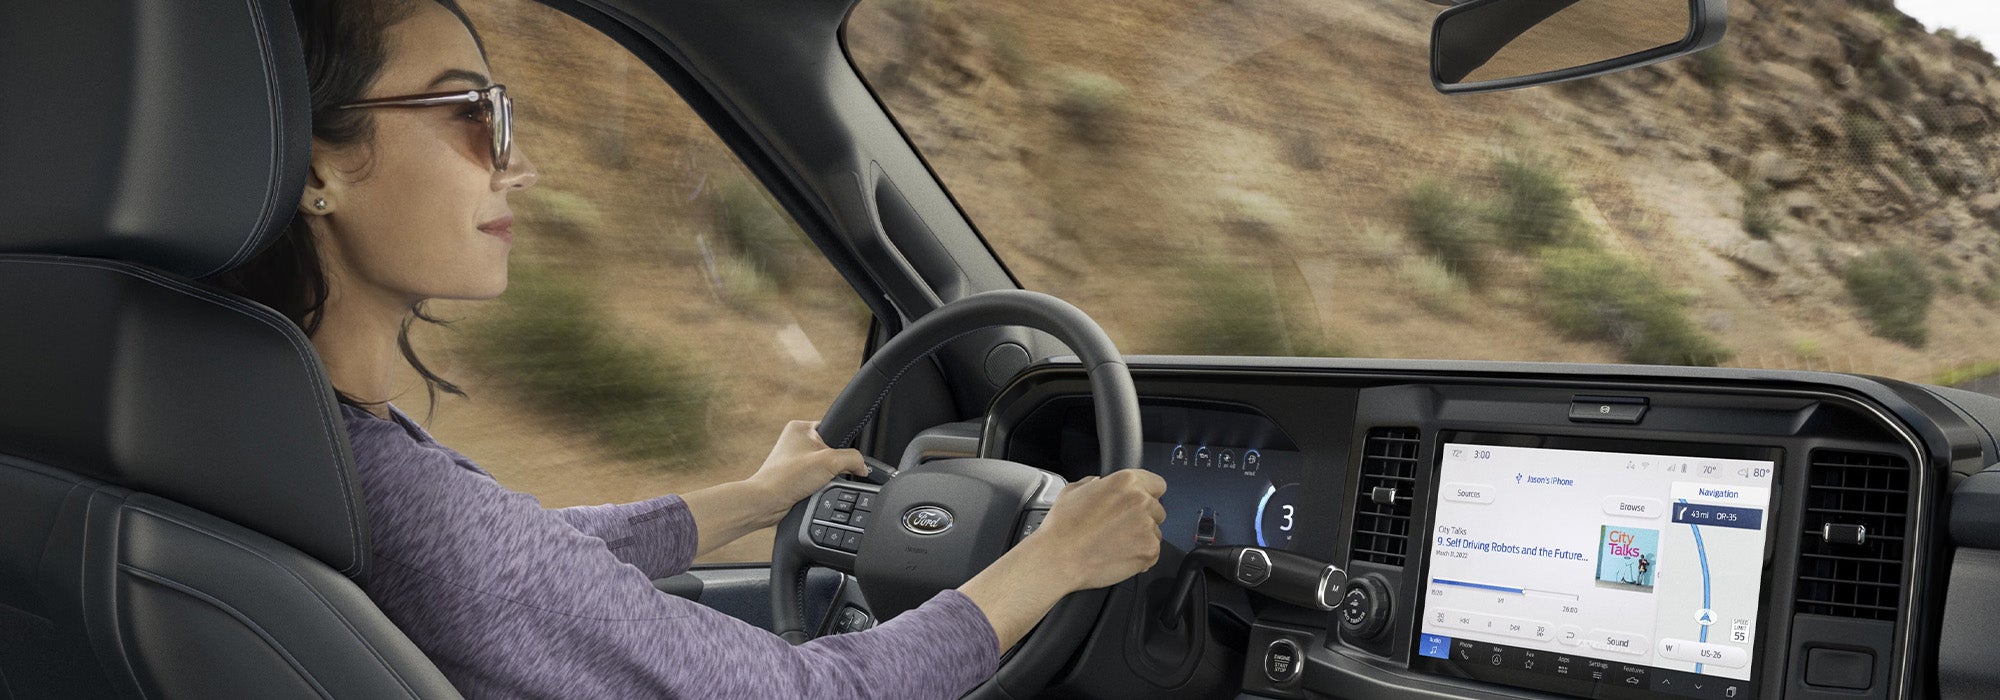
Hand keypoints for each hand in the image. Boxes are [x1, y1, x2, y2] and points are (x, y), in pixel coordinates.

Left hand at [742, 420, 868, 524]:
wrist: (766, 502)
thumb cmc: (786, 477)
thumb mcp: (829, 461)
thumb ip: (853, 459)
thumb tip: (863, 467)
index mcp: (800, 427)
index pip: (834, 429)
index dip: (843, 445)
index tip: (846, 458)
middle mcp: (795, 440)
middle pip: (831, 450)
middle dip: (834, 465)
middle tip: (827, 472)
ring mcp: (794, 459)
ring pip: (824, 467)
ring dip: (826, 477)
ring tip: (817, 483)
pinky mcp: (794, 476)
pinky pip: (816, 479)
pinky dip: (819, 486)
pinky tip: (814, 491)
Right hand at [1025, 470, 1167, 590]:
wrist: (1059, 558)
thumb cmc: (1062, 527)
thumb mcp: (1072, 491)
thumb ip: (1093, 483)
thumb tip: (1099, 483)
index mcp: (1125, 482)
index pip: (1157, 484)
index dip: (1147, 494)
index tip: (1139, 502)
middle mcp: (1140, 501)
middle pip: (1157, 509)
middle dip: (1142, 518)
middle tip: (1119, 527)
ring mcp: (1147, 527)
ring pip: (1155, 531)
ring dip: (1141, 537)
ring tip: (1116, 543)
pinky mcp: (1149, 550)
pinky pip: (1153, 552)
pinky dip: (1141, 556)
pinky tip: (1119, 555)